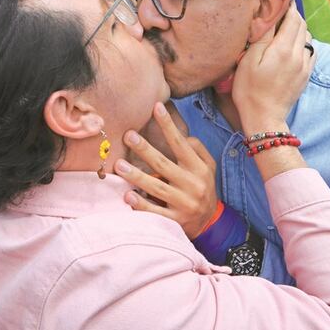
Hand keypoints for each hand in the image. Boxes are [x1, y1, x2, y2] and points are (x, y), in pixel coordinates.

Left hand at [113, 103, 217, 238]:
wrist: (210, 222)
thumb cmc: (203, 187)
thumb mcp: (208, 167)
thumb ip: (198, 149)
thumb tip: (183, 135)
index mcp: (198, 169)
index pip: (181, 144)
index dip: (168, 126)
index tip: (155, 107)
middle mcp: (192, 185)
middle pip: (164, 165)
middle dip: (145, 149)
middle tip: (128, 135)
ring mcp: (184, 205)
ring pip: (157, 188)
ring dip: (137, 176)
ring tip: (120, 165)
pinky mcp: (175, 221)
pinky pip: (156, 213)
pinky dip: (141, 205)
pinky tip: (128, 196)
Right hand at [232, 7, 316, 134]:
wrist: (264, 117)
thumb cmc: (249, 90)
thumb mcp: (249, 60)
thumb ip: (263, 36)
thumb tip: (270, 15)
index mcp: (284, 49)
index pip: (292, 18)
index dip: (287, 5)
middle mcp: (299, 55)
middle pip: (302, 25)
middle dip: (292, 15)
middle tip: (278, 12)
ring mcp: (305, 66)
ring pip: (307, 37)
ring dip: (298, 29)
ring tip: (283, 30)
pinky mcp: (306, 75)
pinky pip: (310, 51)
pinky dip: (303, 43)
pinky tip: (292, 47)